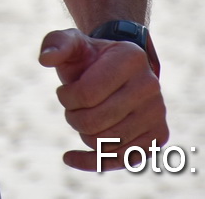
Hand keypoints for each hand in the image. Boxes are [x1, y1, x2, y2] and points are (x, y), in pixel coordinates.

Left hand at [40, 28, 166, 170]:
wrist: (117, 71)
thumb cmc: (89, 59)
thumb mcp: (71, 43)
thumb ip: (55, 43)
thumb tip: (46, 58)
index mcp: (131, 58)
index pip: (87, 94)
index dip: (66, 97)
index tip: (64, 91)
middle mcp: (150, 86)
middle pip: (95, 122)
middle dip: (73, 117)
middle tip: (72, 108)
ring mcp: (157, 113)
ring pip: (106, 143)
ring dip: (84, 134)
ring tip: (85, 117)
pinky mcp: (157, 136)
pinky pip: (121, 160)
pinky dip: (92, 161)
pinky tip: (70, 157)